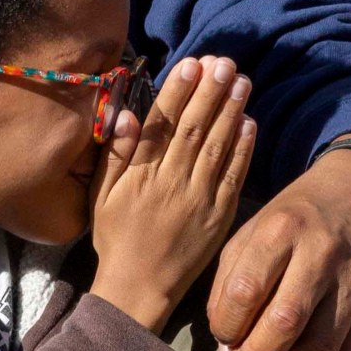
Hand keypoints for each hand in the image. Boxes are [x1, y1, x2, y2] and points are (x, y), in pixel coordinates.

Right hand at [90, 58, 254, 330]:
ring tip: (242, 81)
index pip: (161, 125)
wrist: (139, 288)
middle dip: (210, 92)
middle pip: (194, 129)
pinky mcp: (219, 216)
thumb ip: (114, 154)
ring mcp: (198, 199)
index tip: (192, 64)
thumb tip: (125, 115)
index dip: (178, 92)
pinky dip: (243, 149)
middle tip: (224, 62)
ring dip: (231, 111)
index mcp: (139, 176)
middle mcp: (170, 183)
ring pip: (217, 147)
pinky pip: (233, 177)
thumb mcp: (101, 196)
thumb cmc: (116, 238)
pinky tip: (249, 123)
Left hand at [208, 142, 350, 350]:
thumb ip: (230, 283)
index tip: (225, 333)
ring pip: (320, 348)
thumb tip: (228, 350)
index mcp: (282, 228)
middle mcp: (322, 252)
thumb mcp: (256, 229)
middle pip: (283, 325)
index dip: (226, 326)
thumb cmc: (300, 215)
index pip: (244, 292)